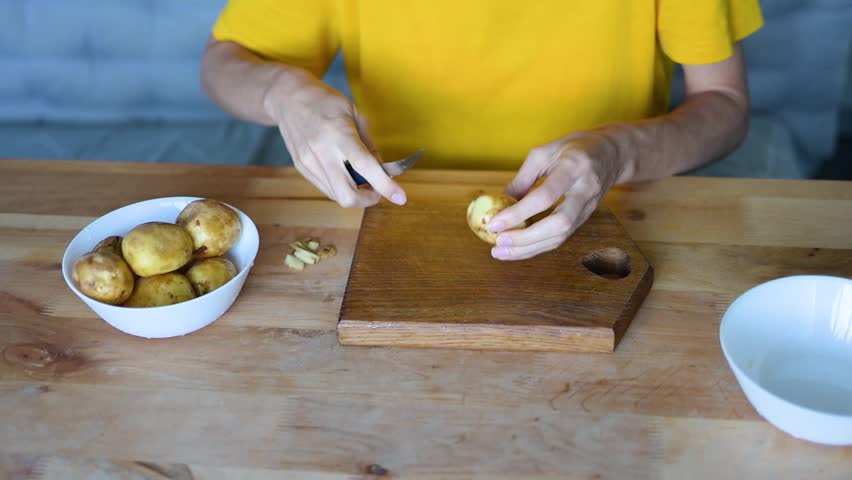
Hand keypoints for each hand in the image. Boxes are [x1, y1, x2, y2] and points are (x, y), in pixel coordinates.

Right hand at [263, 73, 406, 207]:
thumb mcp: (354, 114)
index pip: (365, 166)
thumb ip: (369, 145)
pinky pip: (326, 188)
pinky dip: (341, 187)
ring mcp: (309, 163)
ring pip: (337, 196)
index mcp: (339, 134)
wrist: (288, 98)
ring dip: (355, 194)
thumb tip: (382, 170)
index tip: (400, 198)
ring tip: (362, 178)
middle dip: (368, 199)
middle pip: (347, 195)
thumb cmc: (326, 102)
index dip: (385, 185)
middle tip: (377, 190)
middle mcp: (322, 152)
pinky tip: (345, 173)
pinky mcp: (302, 168)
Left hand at [487, 131, 625, 260]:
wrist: (613, 154)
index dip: (519, 212)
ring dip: (529, 248)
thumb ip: (523, 178)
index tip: (495, 223)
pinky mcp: (585, 219)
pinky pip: (561, 237)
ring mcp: (588, 208)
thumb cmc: (574, 148)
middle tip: (499, 243)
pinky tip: (517, 249)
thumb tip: (500, 203)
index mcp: (574, 167)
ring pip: (561, 236)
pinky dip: (537, 246)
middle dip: (526, 238)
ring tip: (501, 252)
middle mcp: (585, 190)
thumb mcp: (546, 152)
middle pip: (558, 223)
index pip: (546, 196)